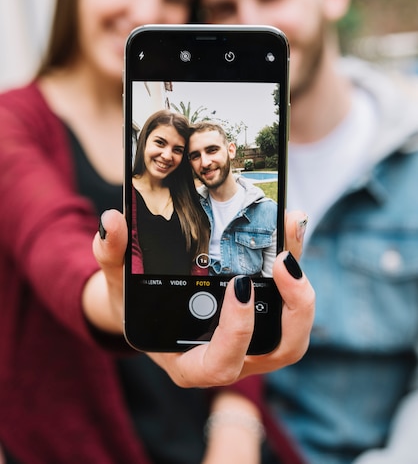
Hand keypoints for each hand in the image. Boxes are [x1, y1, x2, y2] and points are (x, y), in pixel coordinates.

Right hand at [87, 209, 314, 386]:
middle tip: (284, 260)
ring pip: (293, 334)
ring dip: (301, 289)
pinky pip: (290, 306)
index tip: (240, 285)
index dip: (237, 332)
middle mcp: (231, 360)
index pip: (221, 364)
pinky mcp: (264, 323)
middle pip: (279, 352)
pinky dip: (295, 272)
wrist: (151, 313)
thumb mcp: (119, 283)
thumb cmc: (136, 306)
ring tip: (291, 238)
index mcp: (192, 363)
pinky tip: (287, 228)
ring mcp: (252, 345)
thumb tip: (111, 221)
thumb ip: (111, 255)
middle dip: (292, 308)